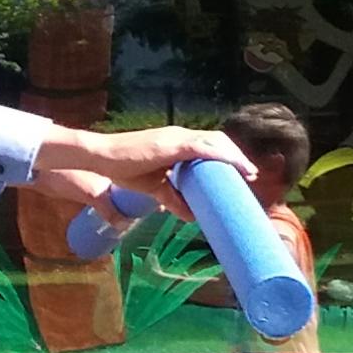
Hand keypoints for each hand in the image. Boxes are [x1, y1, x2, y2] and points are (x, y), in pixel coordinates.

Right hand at [41, 125, 250, 219]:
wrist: (101, 158)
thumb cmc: (124, 169)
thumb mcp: (155, 189)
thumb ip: (173, 200)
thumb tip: (191, 217)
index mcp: (178, 142)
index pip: (211, 145)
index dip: (229, 156)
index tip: (244, 173)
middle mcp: (180, 135)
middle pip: (218, 141)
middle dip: (237, 157)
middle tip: (251, 175)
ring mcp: (176, 137)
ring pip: (214, 142)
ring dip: (234, 156)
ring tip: (248, 172)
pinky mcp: (170, 143)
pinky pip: (201, 146)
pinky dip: (220, 154)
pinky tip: (232, 164)